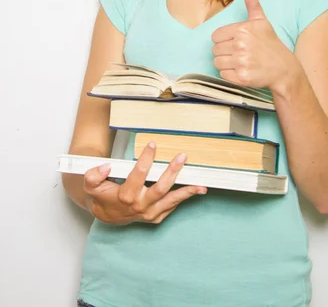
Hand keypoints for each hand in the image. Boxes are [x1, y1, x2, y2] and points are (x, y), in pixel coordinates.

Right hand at [83, 143, 206, 224]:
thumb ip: (94, 175)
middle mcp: (140, 206)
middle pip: (160, 188)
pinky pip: (171, 207)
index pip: (139, 174)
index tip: (153, 144)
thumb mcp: (91, 185)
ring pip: (171, 201)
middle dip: (173, 172)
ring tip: (201, 186)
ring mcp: (149, 213)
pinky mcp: (156, 217)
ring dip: (187, 192)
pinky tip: (193, 190)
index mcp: (126, 195)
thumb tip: (106, 166)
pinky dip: (182, 199)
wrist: (107, 215)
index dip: (146, 158)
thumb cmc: (102, 196)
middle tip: (182, 157)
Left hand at [211, 0, 295, 90]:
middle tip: (239, 53)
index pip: (215, 36)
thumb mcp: (262, 22)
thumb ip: (253, 4)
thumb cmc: (271, 44)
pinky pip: (223, 74)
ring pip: (217, 62)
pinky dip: (230, 74)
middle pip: (215, 50)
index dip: (223, 40)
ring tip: (240, 62)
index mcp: (242, 30)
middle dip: (225, 52)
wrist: (284, 69)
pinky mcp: (241, 77)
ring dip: (226, 63)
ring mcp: (241, 62)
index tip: (235, 42)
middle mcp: (240, 45)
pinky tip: (242, 70)